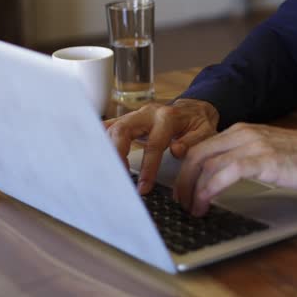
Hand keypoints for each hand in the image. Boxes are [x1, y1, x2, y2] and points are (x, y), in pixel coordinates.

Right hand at [104, 99, 218, 193]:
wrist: (193, 108)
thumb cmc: (198, 123)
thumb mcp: (206, 132)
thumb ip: (193, 141)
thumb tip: (176, 150)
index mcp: (168, 117)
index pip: (154, 143)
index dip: (148, 167)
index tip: (143, 187)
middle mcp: (147, 113)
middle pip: (123, 129)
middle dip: (116, 154)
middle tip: (117, 178)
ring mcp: (135, 115)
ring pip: (112, 128)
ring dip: (106, 150)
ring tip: (105, 172)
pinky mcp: (128, 119)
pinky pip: (109, 127)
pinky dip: (99, 139)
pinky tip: (90, 154)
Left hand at [173, 123, 296, 216]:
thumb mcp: (264, 152)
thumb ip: (242, 158)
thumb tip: (218, 179)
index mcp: (241, 131)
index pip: (201, 148)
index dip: (186, 171)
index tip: (183, 190)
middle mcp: (242, 134)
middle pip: (197, 155)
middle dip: (184, 181)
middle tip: (181, 202)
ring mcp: (252, 145)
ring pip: (207, 163)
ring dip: (194, 189)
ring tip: (193, 208)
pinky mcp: (262, 159)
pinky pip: (226, 172)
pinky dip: (211, 188)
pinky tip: (207, 201)